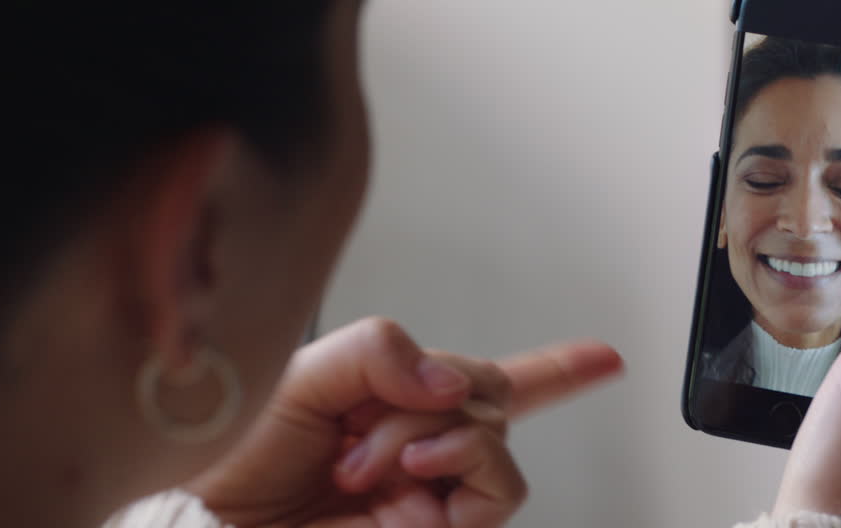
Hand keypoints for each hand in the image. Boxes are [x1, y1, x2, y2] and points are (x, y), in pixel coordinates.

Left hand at [189, 317, 622, 526]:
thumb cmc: (233, 459)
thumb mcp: (300, 374)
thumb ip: (379, 351)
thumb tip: (449, 381)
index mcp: (388, 402)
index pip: (474, 381)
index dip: (552, 368)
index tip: (607, 357)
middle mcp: (420, 445)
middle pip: (487, 391)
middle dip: (433, 395)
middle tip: (363, 426)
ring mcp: (434, 489)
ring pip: (492, 433)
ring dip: (436, 433)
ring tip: (377, 463)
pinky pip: (497, 485)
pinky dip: (465, 462)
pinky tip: (417, 471)